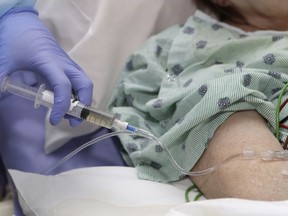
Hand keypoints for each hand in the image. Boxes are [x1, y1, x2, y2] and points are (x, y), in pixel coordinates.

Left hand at [0, 8, 92, 125]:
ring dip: (83, 101)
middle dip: (83, 105)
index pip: (63, 86)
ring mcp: (69, 64)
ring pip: (85, 84)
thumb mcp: (5, 62)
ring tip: (70, 114)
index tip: (54, 120)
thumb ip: (2, 80)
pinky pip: (80, 82)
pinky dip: (78, 95)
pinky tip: (67, 103)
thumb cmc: (15, 42)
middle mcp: (65, 64)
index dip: (62, 105)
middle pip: (85, 85)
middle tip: (73, 121)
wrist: (25, 26)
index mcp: (49, 62)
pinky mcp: (69, 66)